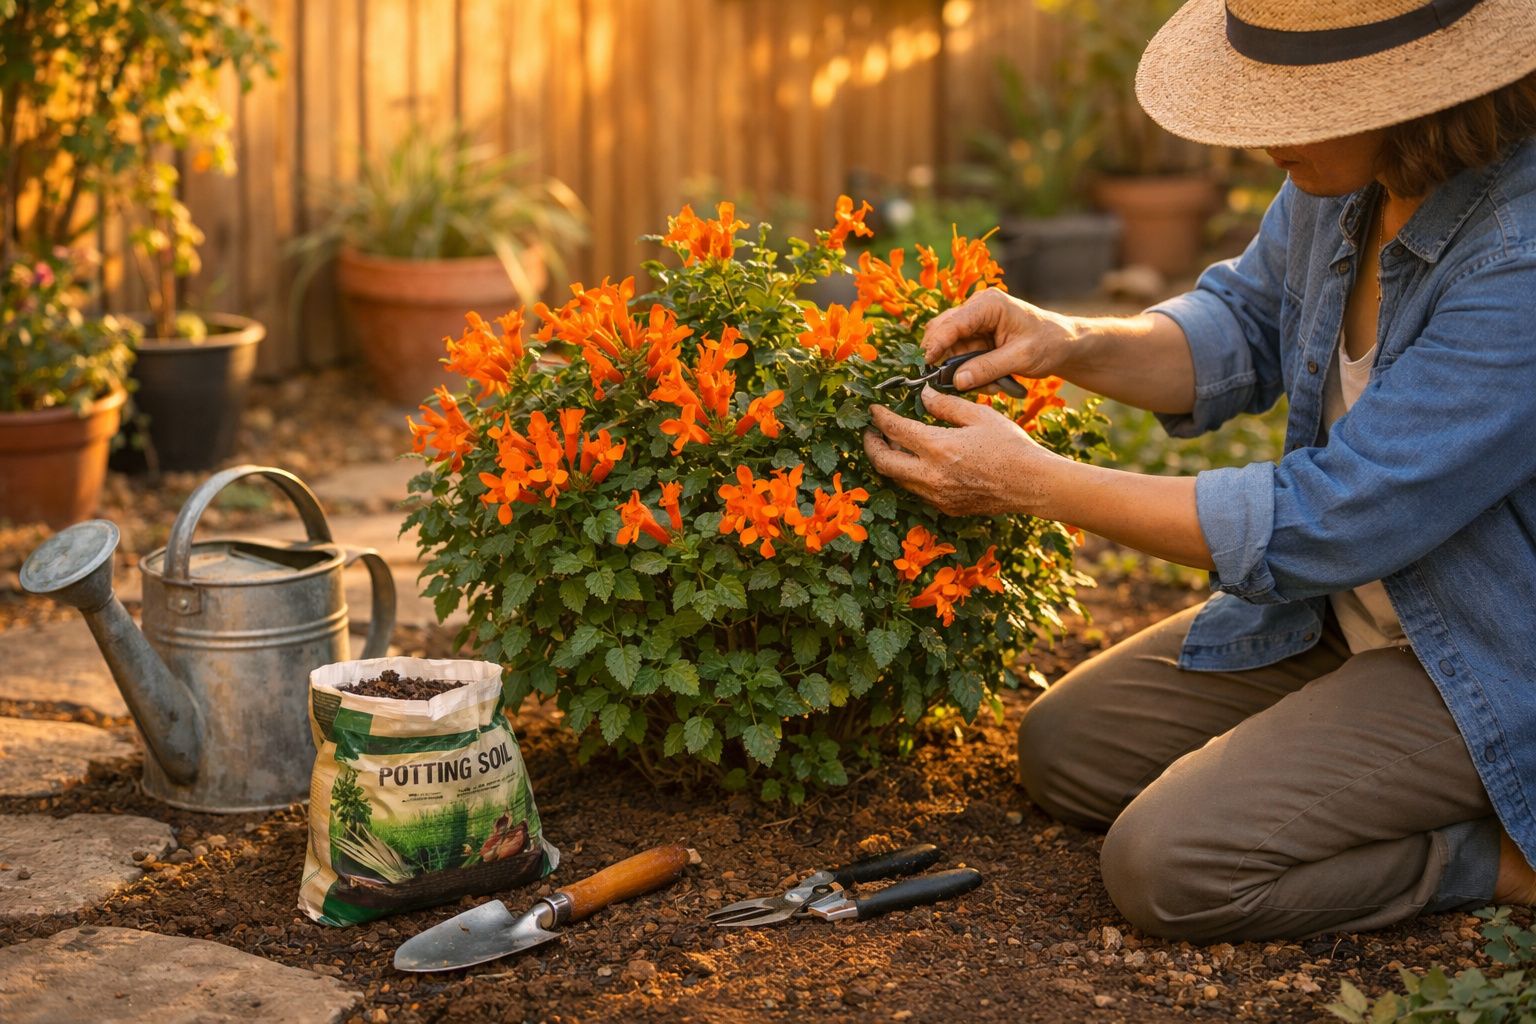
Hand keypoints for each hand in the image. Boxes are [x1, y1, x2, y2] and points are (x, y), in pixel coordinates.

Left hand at [863, 387, 1057, 517]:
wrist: (1033, 484)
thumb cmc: (1010, 446)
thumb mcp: (979, 416)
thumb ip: (946, 406)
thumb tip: (923, 395)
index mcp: (939, 448)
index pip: (895, 431)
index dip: (879, 418)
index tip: (874, 410)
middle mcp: (932, 476)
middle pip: (884, 463)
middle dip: (871, 445)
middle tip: (870, 432)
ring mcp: (937, 496)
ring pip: (898, 479)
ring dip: (890, 460)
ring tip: (893, 443)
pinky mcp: (946, 507)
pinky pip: (917, 490)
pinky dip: (909, 474)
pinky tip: (917, 461)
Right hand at [922, 289, 1079, 391]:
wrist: (1065, 345)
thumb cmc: (1049, 343)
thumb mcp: (1021, 357)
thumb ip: (988, 368)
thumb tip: (957, 381)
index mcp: (988, 305)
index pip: (952, 323)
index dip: (936, 344)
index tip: (926, 365)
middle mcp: (977, 310)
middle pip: (943, 334)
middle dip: (949, 362)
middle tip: (960, 384)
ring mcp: (975, 324)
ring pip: (950, 350)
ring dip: (963, 372)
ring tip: (990, 386)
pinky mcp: (977, 338)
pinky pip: (961, 358)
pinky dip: (971, 373)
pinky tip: (991, 382)